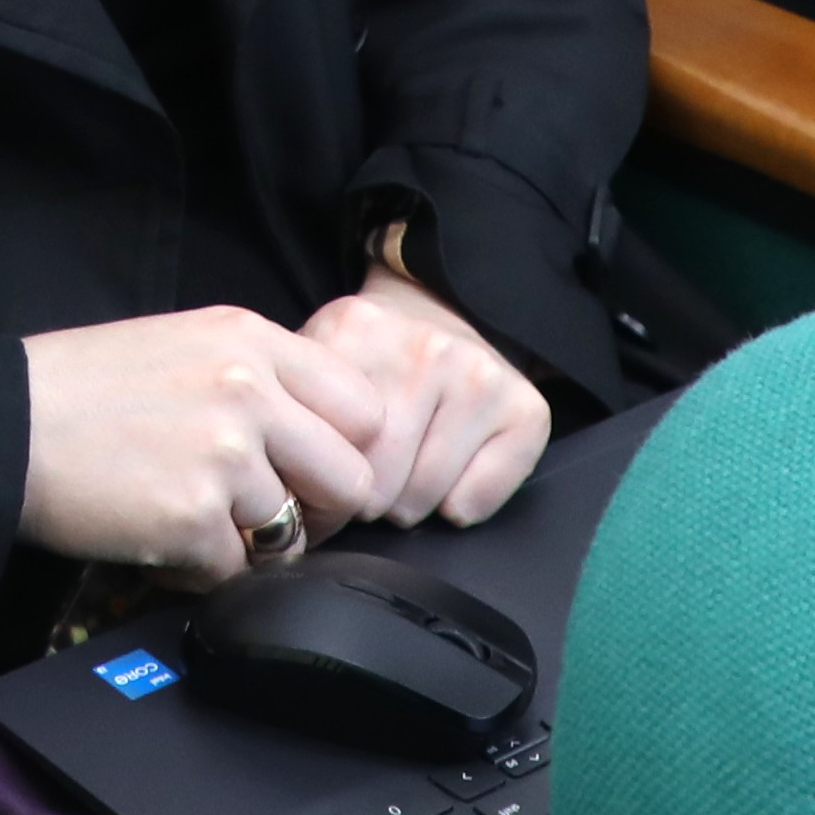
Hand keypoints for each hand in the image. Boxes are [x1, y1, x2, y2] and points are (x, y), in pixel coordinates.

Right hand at [20, 308, 392, 577]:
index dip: (345, 453)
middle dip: (316, 512)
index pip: (363, 408)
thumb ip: (257, 378)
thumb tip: (314, 439)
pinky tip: (160, 541)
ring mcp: (225, 455)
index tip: (312, 474)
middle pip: (351, 479)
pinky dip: (200, 571)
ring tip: (194, 524)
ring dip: (249, 544)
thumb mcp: (184, 345)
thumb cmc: (81, 388)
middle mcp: (249, 389)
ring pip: (293, 533)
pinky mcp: (193, 517)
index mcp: (250, 339)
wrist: (2, 424)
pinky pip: (235, 571)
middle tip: (269, 519)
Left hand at [295, 267, 557, 530]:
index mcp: (360, 331)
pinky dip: (456, 507)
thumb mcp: (316, 357)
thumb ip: (295, 406)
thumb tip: (287, 487)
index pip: (329, 448)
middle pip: (379, 484)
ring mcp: (481, 377)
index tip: (325, 472)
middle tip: (368, 476)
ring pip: (425, 500)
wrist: (436, 306)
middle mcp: (427, 350)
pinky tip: (446, 475)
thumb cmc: (369, 354)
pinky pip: (475, 502)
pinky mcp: (527, 410)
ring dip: (407, 504)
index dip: (321, 478)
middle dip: (365, 497)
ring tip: (403, 472)